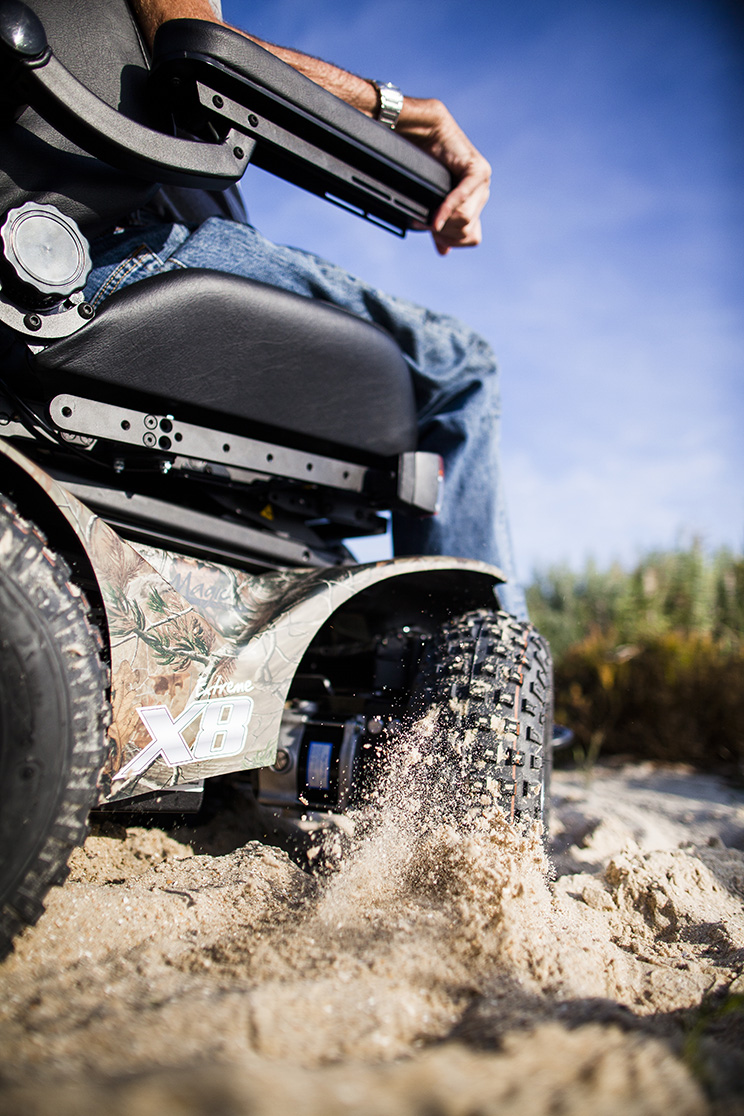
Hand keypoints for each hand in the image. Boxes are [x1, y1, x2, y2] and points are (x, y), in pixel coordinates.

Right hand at [398, 98, 491, 255]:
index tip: (432, 232)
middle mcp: (482, 194)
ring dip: (442, 221)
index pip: (471, 238)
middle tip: (425, 222)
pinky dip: (446, 211)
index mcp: (475, 203)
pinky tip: (434, 221)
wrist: (426, 134)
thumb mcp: (433, 203)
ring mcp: (483, 182)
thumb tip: (444, 252)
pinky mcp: (477, 171)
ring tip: (427, 215)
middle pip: (466, 230)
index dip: (451, 240)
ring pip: (465, 218)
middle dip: (443, 231)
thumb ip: (441, 227)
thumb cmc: (427, 164)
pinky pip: (462, 199)